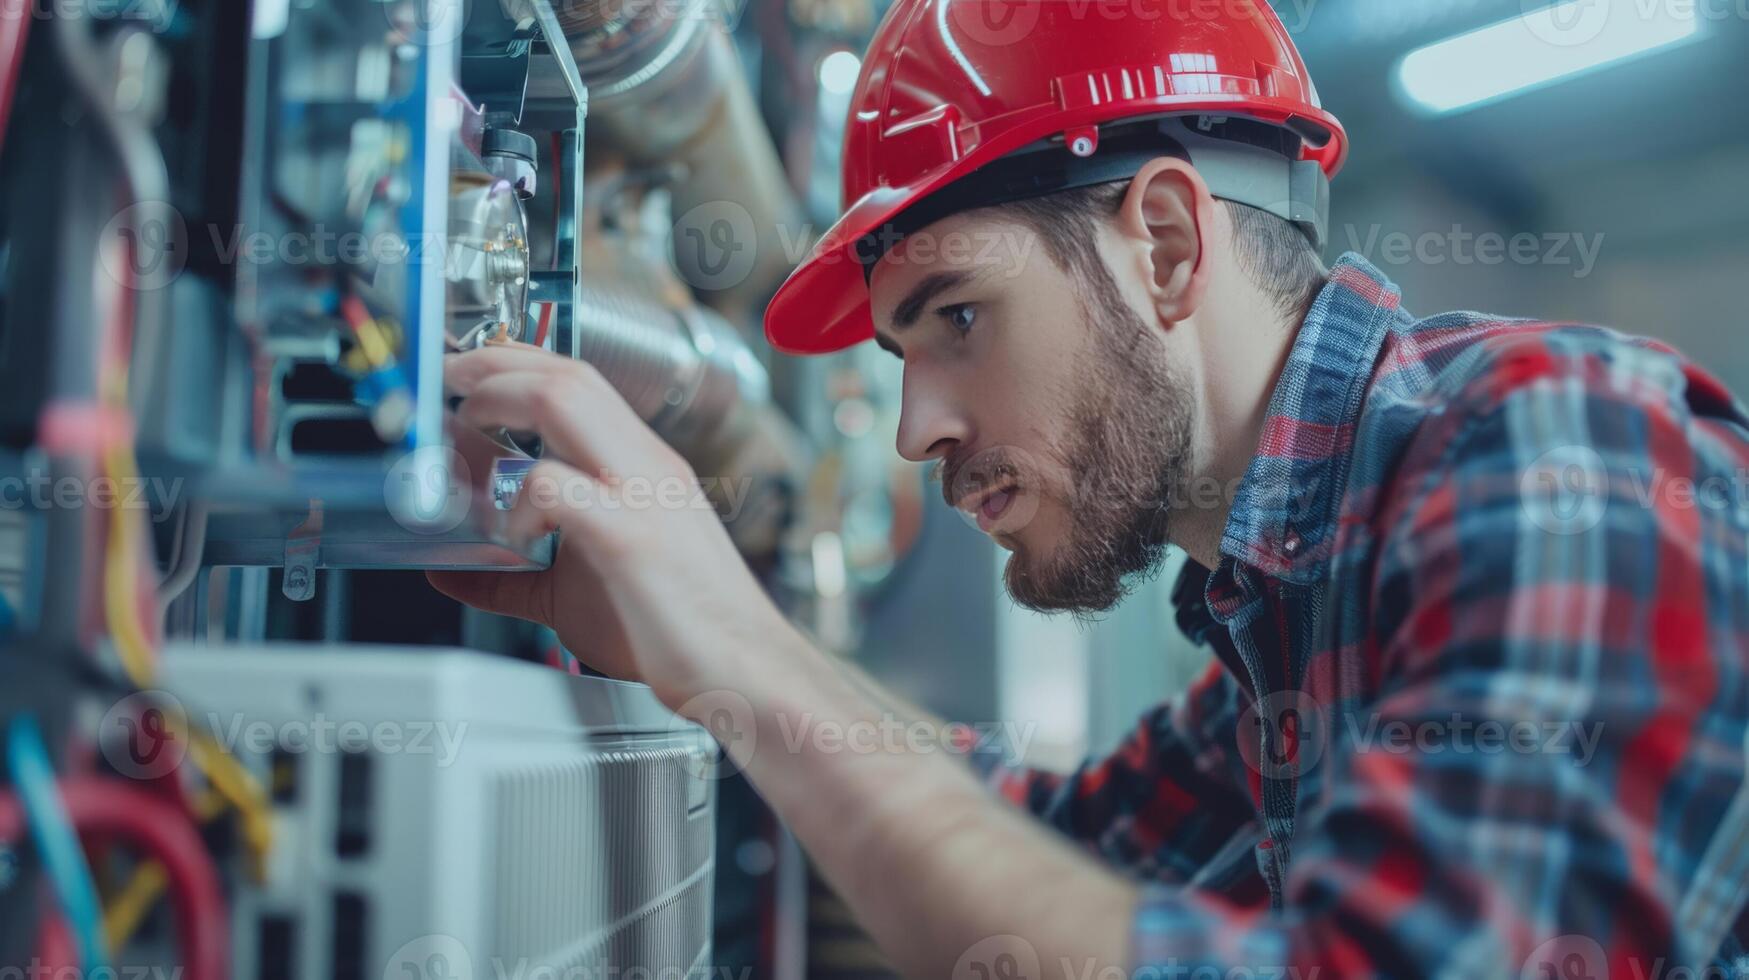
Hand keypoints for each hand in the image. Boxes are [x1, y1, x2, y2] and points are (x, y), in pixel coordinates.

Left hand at [429, 344, 792, 709]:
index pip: (578, 380)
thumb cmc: (675, 632)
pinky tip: (510, 534)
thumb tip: (449, 572)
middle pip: (567, 371)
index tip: (465, 370)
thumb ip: (511, 579)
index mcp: (640, 466)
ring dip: (500, 399)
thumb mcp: (573, 597)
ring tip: (464, 427)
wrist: (743, 670)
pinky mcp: (630, 537)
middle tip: (447, 379)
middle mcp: (645, 465)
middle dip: (493, 362)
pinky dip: (518, 500)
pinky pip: (558, 487)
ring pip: (566, 398)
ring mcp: (642, 494)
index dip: (514, 361)